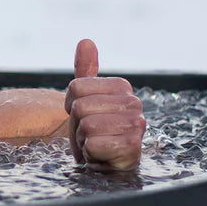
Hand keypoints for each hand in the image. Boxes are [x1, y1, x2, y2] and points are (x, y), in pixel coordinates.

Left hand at [65, 39, 144, 170]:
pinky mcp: (132, 148)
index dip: (70, 105)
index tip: (82, 116)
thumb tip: (86, 41)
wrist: (105, 165)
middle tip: (88, 134)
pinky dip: (90, 155)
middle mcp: (134, 103)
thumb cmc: (94, 131)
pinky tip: (101, 157)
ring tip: (94, 144)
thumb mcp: (85, 99)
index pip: (76, 87)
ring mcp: (136, 126)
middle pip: (80, 107)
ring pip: (86, 126)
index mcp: (122, 87)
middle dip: (76, 125)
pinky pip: (93, 145)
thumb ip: (86, 71)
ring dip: (82, 141)